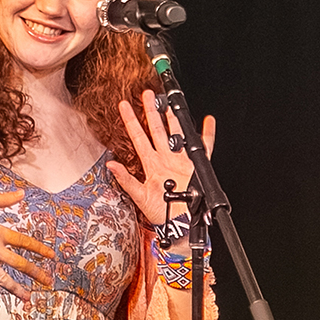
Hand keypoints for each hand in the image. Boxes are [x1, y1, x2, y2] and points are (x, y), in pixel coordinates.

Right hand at [0, 190, 54, 300]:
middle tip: (47, 280)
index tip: (51, 256)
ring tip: (27, 297)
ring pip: (2, 278)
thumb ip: (4, 199)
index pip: (25, 242)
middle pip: (19, 264)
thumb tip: (20, 193)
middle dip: (35, 273)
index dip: (40, 249)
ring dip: (16, 289)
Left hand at [106, 90, 215, 228]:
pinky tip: (207, 121)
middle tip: (147, 94)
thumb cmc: (160, 214)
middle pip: (156, 130)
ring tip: (169, 102)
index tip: (124, 105)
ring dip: (173, 118)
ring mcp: (181, 161)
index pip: (138, 137)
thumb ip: (126, 180)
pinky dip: (207, 135)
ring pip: (177, 134)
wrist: (180, 224)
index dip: (131, 121)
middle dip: (151, 111)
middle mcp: (165, 159)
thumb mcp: (139, 197)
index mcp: (151, 165)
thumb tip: (111, 164)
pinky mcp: (196, 167)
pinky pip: (204, 148)